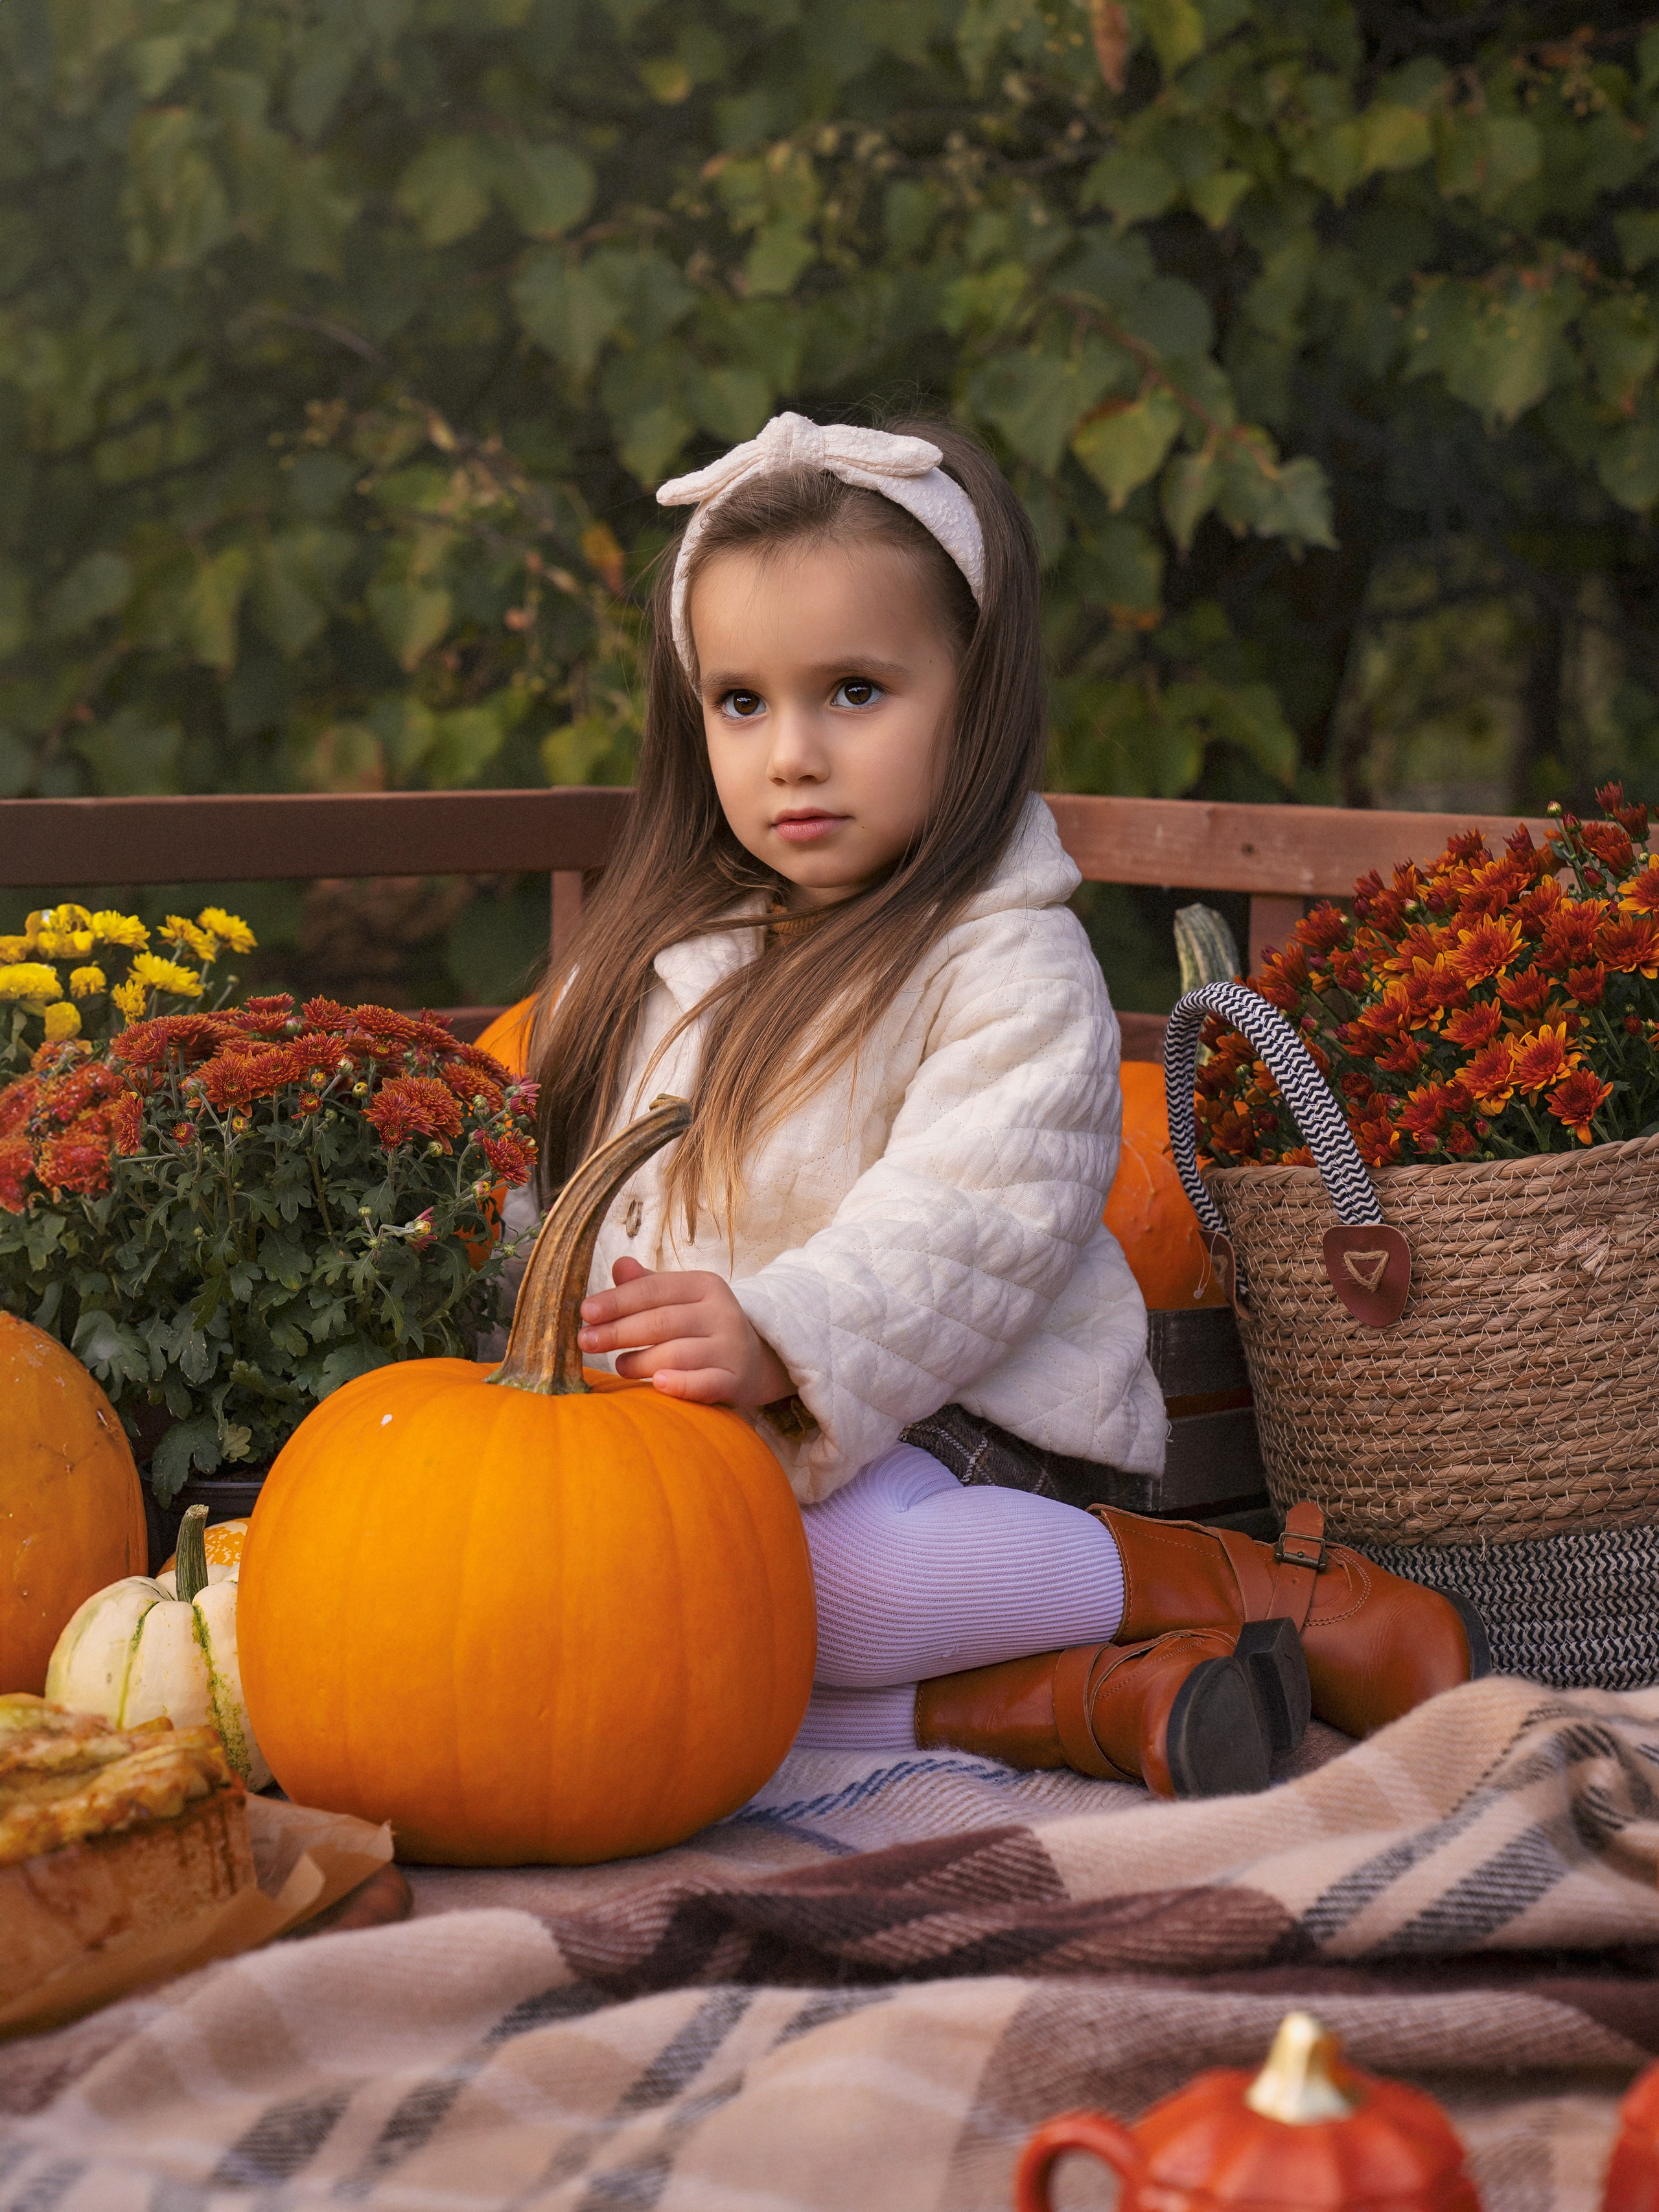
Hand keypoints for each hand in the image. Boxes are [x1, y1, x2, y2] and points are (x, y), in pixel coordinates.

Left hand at [577, 1257, 793, 1406]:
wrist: (755, 1359)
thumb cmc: (701, 1326)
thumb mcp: (679, 1299)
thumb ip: (646, 1286)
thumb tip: (619, 1265)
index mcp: (704, 1285)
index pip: (653, 1290)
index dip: (617, 1301)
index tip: (585, 1312)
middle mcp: (721, 1312)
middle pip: (661, 1321)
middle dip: (618, 1331)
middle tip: (585, 1341)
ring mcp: (730, 1347)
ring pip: (676, 1353)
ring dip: (639, 1361)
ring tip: (619, 1366)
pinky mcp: (735, 1380)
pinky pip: (705, 1383)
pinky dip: (680, 1384)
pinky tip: (656, 1384)